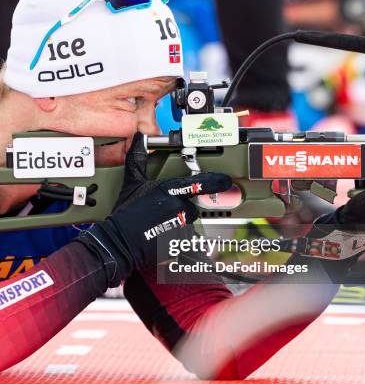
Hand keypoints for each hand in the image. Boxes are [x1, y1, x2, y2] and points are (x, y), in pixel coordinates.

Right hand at [77, 134, 231, 284]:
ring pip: (188, 226)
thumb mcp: (132, 184)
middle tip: (163, 217)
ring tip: (159, 229)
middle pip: (192, 209)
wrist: (119, 242)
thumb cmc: (126, 214)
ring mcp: (180, 226)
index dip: (216, 181)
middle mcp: (178, 207)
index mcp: (169, 190)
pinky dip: (178, 242)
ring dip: (178, 227)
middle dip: (181, 213)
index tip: (226, 181)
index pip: (199, 183)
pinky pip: (187, 243)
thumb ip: (138, 160)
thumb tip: (138, 140)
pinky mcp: (180, 244)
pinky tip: (163, 240)